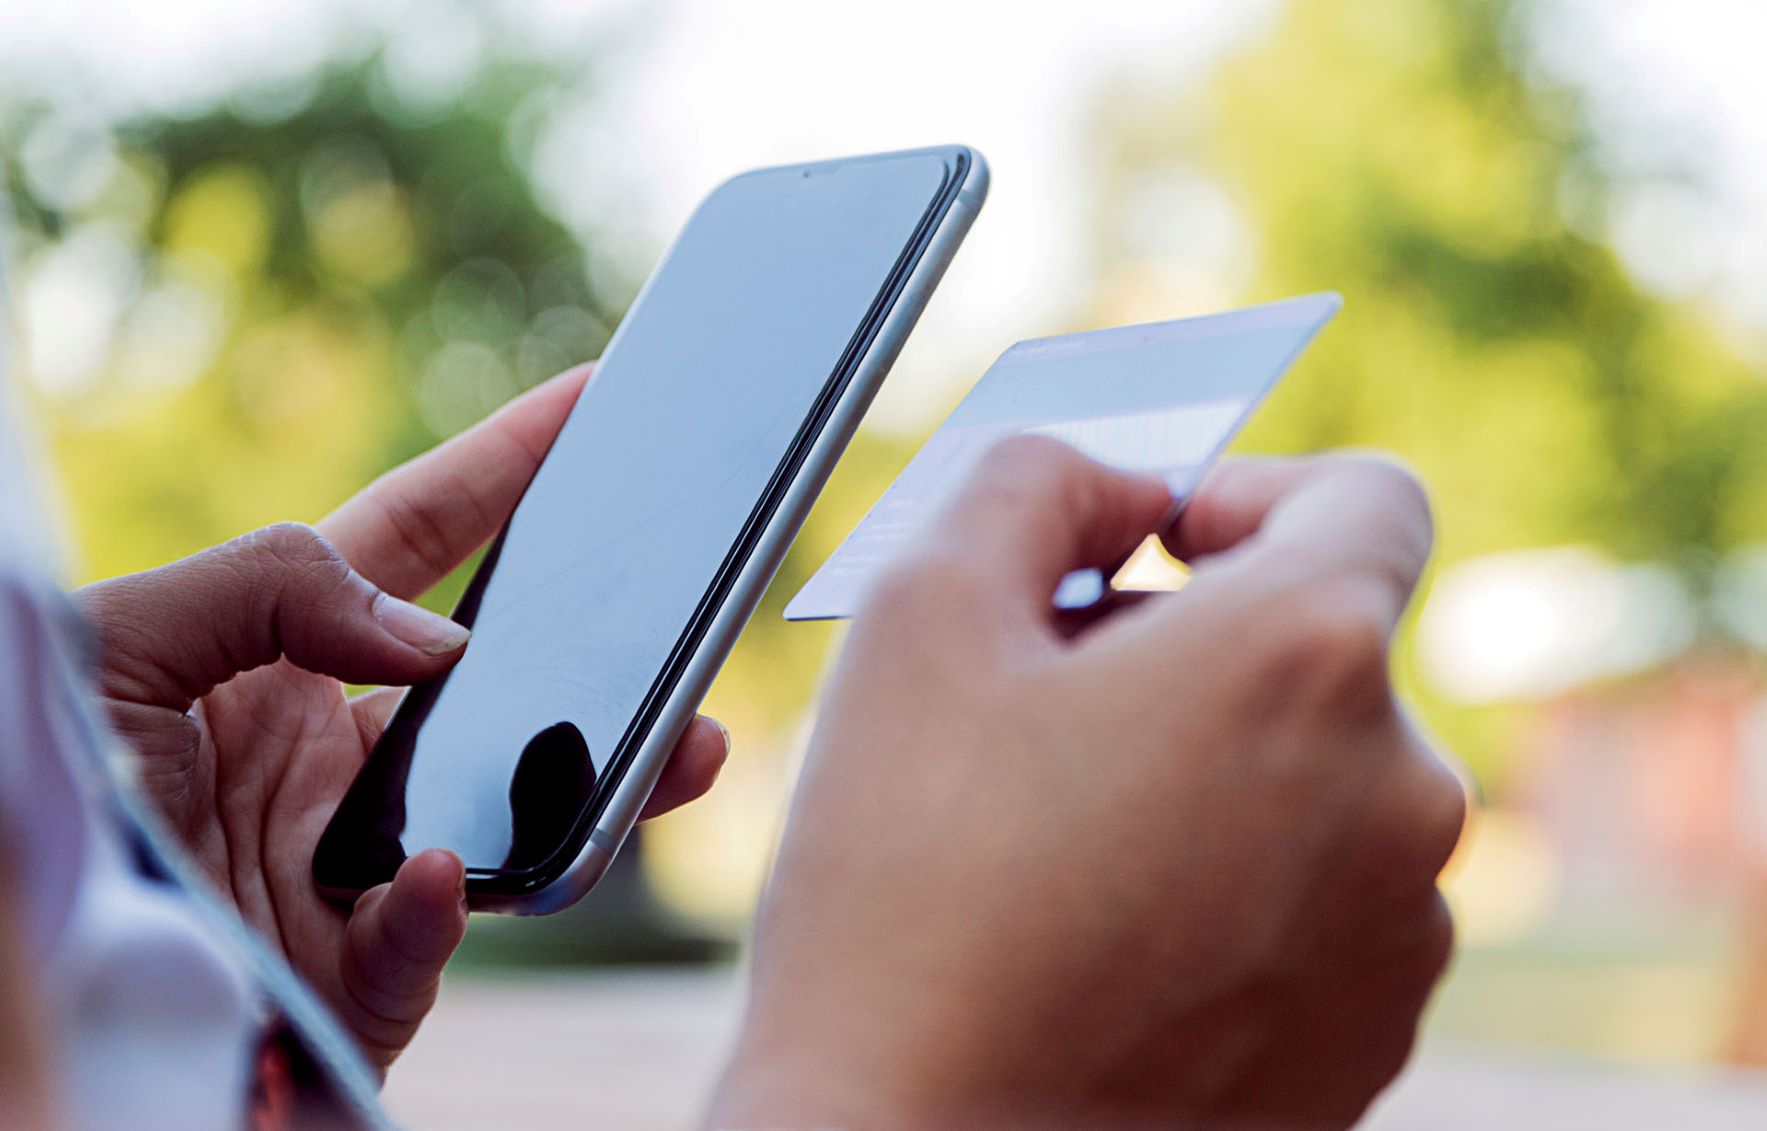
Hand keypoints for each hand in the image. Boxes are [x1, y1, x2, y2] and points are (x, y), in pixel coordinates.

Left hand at [76, 367, 728, 1071]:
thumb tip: (437, 639)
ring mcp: (358, 857)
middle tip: (688, 600)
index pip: (416, 538)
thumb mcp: (119, 641)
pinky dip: (437, 907)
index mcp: (277, 652)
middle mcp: (335, 752)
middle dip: (606, 642)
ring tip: (682, 747)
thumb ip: (270, 587)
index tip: (588, 403)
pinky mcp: (358, 969)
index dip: (502, 468)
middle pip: (503, 681)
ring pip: (516, 812)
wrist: (10, 955)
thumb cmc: (44, 789)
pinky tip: (435, 874)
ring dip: (604, 781)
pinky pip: (424, 938)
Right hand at [709, 440, 1463, 1128]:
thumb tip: (1116, 490)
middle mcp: (1400, 792)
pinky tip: (1109, 936)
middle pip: (1319, 645)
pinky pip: (1323, 896)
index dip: (1250, 493)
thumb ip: (1030, 482)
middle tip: (1044, 709)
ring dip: (1213, 766)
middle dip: (1193, 643)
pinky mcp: (1371, 1032)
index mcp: (1305, 659)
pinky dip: (1237, 880)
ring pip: (1317, 775)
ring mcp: (1401, 929)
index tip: (1154, 549)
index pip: (1364, 497)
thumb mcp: (917, 611)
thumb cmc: (903, 891)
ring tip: (1062, 843)